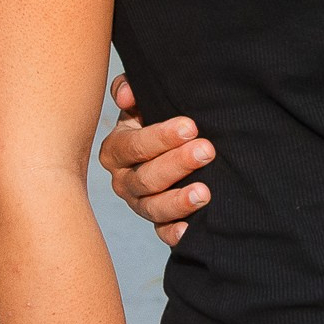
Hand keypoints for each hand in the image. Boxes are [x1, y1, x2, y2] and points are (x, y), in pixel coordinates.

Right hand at [96, 74, 212, 243]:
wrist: (174, 144)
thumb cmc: (155, 118)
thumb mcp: (141, 101)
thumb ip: (129, 89)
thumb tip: (127, 95)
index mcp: (116, 149)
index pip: (133, 145)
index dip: (160, 137)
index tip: (190, 126)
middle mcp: (124, 180)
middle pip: (145, 178)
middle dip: (177, 164)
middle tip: (206, 150)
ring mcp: (140, 204)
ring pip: (153, 208)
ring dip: (178, 201)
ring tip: (205, 192)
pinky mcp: (159, 223)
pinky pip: (163, 233)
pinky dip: (174, 234)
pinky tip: (190, 230)